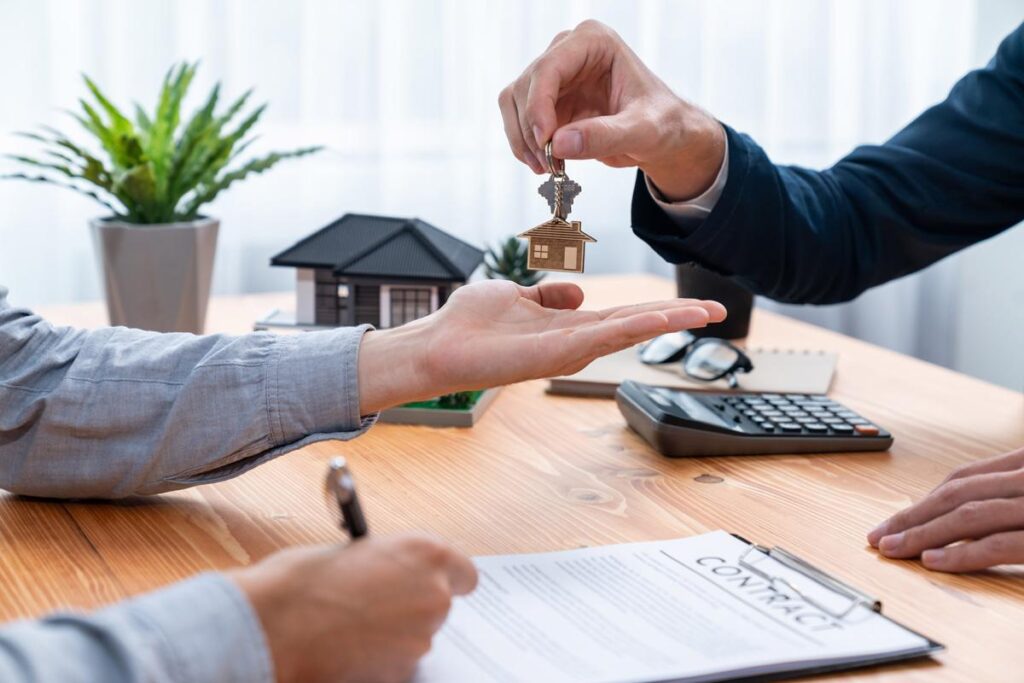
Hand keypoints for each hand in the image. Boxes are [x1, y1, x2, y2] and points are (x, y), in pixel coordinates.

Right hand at [230, 533, 476, 682]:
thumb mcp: (352, 551)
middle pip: (438, 606)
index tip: (428, 584)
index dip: (445, 580)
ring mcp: (420, 638)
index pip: (464, 574)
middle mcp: (433, 595)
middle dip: (411, 607)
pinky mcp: (402, 673)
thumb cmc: (302, 581)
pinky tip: (346, 649)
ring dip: (393, 635)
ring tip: (349, 627)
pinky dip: (378, 660)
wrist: (276, 626)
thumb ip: (387, 564)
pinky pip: (397, 664)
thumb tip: (390, 575)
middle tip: (373, 606)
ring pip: (416, 637)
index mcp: (426, 553)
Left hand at [358, 279, 725, 413]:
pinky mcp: (551, 356)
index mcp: (567, 324)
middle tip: (717, 310)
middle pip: (635, 326)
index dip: (657, 308)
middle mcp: (572, 340)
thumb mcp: (516, 294)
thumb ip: (548, 292)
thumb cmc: (470, 324)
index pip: (622, 314)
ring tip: (700, 312)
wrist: (437, 345)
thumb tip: (577, 289)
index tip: (692, 303)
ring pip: (625, 333)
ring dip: (663, 322)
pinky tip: (654, 319)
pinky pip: (597, 339)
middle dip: (676, 318)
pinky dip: (629, 330)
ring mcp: (565, 350)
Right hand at [498, 19, 725, 200]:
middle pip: (525, 86)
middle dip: (531, 129)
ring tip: (547, 167)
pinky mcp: (546, 101)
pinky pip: (518, 120)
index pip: (548, 67)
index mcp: (593, 42)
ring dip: (523, 139)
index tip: (545, 142)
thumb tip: (559, 144)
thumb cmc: (661, 123)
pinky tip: (545, 164)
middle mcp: (567, 51)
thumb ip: (605, 136)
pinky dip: (525, 145)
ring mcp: (554, 76)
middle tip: (549, 163)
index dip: (538, 105)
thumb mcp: (643, 132)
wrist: (661, 136)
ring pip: (513, 102)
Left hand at [867, 446, 1023, 571]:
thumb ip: (1006, 496)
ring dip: (923, 533)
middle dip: (913, 516)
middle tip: (879, 536)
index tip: (897, 518)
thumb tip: (958, 518)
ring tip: (892, 549)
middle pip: (957, 494)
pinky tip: (930, 560)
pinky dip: (960, 554)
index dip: (925, 499)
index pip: (965, 478)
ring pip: (968, 516)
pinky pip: (998, 545)